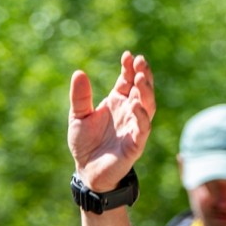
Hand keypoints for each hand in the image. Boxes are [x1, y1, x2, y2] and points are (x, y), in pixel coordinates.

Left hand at [68, 51, 154, 191]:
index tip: (128, 55)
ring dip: (145, 91)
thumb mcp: (78, 117)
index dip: (129, 68)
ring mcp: (135, 126)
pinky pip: (143, 128)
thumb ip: (80, 97)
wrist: (86, 170)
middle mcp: (129, 111)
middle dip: (142, 75)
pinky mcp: (136, 143)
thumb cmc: (85, 143)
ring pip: (147, 105)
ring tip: (140, 78)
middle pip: (141, 89)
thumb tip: (78, 72)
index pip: (127, 80)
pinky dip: (141, 116)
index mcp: (117, 102)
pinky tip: (135, 105)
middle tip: (140, 62)